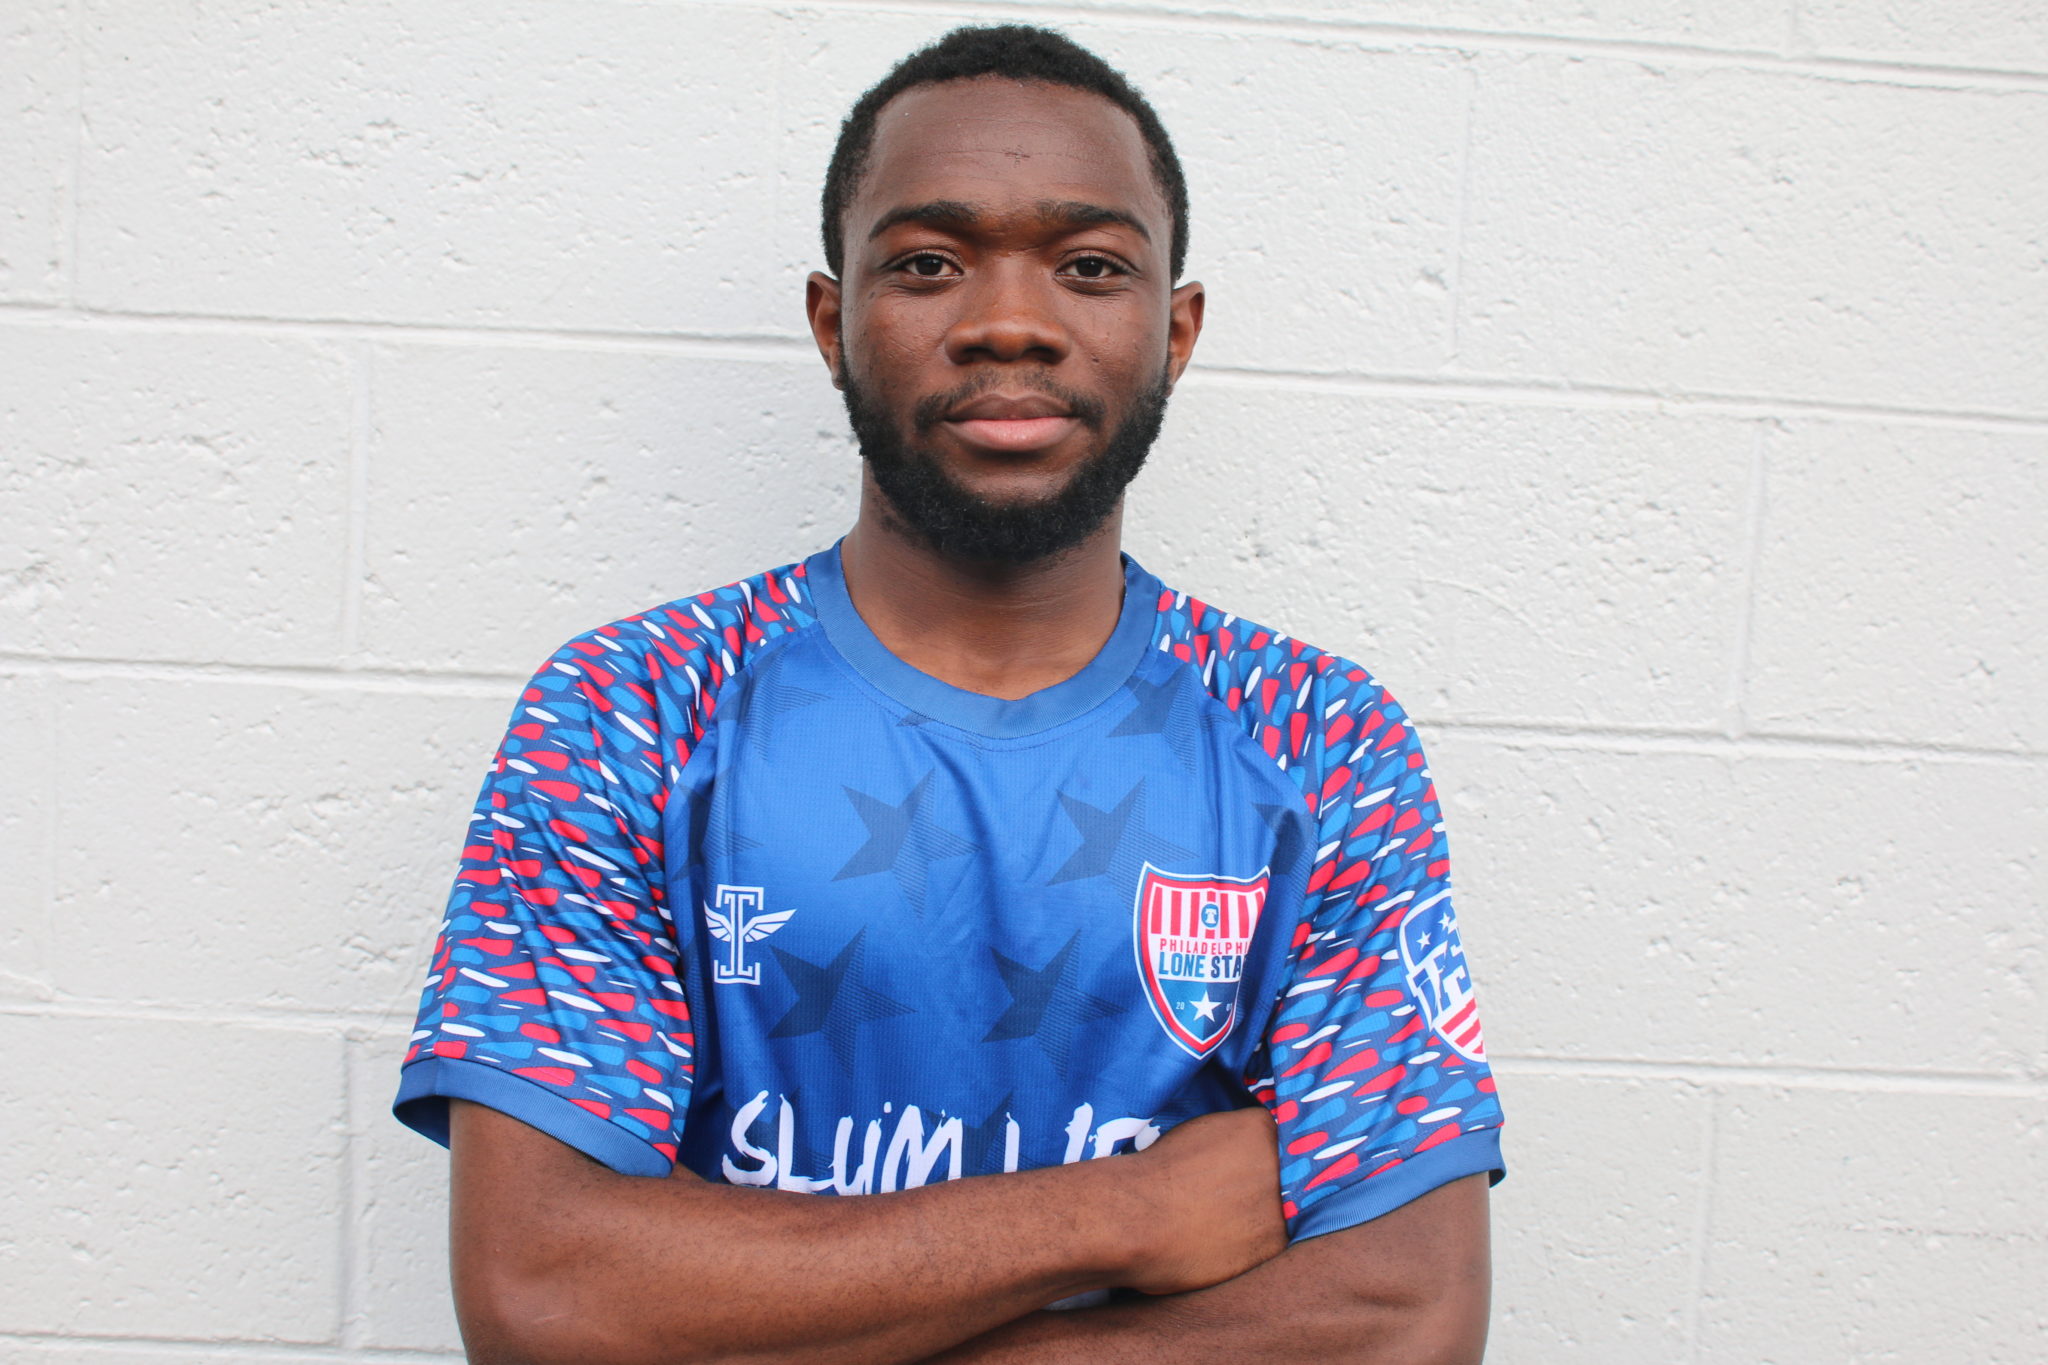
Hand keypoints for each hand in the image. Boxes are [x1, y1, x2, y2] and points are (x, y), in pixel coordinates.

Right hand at [1117, 1106, 1287, 1295]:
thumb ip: (1229, 1139)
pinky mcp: (1274, 1244)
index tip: (1229, 1171)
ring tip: (1215, 1224)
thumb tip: (1236, 1154)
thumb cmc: (1153, 1174)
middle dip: (1255, 1186)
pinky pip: (1266, 1243)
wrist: (1137, 1219)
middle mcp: (1279, 1163)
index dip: (1248, 1157)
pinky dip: (1247, 1246)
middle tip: (1222, 1199)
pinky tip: (1219, 1244)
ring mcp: (1280, 1203)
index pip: (1269, 1139)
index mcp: (1260, 1127)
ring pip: (1274, 1210)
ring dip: (1253, 1219)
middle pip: (1278, 1174)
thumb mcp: (1196, 1133)